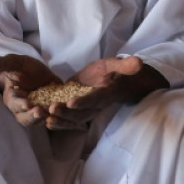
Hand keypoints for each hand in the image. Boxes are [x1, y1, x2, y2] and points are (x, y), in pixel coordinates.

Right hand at [0, 54, 59, 127]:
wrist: (36, 72)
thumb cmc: (21, 68)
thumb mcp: (13, 62)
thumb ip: (1, 64)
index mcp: (12, 98)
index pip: (14, 104)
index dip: (20, 105)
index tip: (27, 104)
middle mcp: (22, 109)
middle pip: (25, 117)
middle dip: (32, 116)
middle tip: (40, 112)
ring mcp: (36, 112)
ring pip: (38, 121)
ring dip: (44, 119)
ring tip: (51, 114)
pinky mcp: (49, 112)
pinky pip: (53, 118)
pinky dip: (57, 118)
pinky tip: (63, 113)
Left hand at [43, 56, 167, 129]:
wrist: (110, 81)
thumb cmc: (113, 72)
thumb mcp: (116, 65)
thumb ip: (125, 66)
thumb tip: (139, 63)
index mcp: (103, 94)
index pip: (94, 99)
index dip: (84, 102)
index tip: (72, 102)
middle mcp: (93, 106)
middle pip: (80, 113)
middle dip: (66, 113)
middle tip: (53, 109)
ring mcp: (84, 110)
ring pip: (72, 119)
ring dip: (59, 120)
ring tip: (46, 117)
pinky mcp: (74, 109)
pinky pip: (66, 118)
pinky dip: (56, 120)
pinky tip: (44, 120)